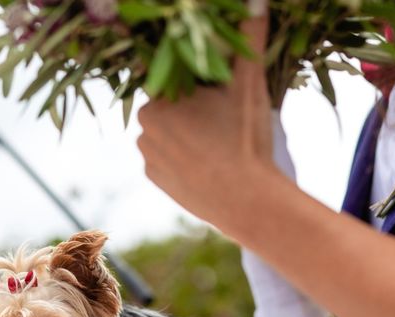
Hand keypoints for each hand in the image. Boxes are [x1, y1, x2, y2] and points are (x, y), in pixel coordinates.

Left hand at [138, 10, 276, 227]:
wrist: (248, 202)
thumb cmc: (246, 139)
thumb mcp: (250, 85)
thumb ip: (250, 38)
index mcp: (160, 97)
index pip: (177, 79)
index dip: (202, 87)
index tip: (222, 101)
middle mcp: (144, 125)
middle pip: (172, 106)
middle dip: (195, 109)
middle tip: (225, 124)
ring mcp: (148, 155)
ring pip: (169, 132)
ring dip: (189, 133)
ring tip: (219, 147)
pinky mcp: (156, 180)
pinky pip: (167, 159)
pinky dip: (184, 158)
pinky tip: (208, 164)